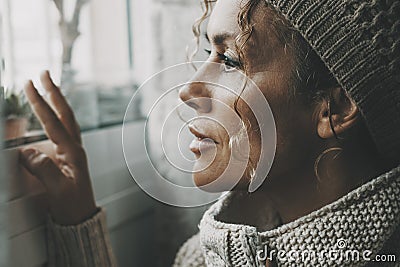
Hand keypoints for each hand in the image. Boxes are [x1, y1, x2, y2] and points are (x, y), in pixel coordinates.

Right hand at [19, 71, 97, 224]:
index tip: (29, 85)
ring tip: (46, 86)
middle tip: (44, 73)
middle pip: (65, 113)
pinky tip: (51, 113)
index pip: (54, 122)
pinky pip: (62, 130)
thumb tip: (27, 152)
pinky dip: (56, 116)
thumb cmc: (72, 204)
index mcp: (73, 152)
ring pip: (65, 119)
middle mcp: (75, 147)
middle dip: (54, 92)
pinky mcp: (68, 155)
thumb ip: (44, 169)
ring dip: (56, 101)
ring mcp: (73, 150)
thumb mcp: (58, 190)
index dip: (40, 103)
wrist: (81, 216)